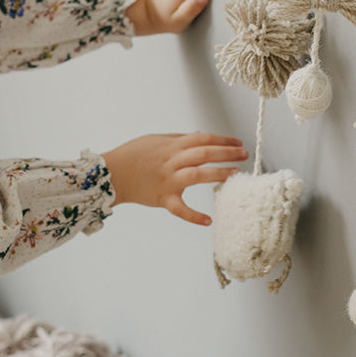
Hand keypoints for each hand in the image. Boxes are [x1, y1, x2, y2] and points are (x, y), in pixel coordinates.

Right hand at [102, 132, 247, 225]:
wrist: (111, 174)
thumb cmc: (133, 155)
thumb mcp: (156, 139)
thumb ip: (179, 140)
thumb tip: (201, 136)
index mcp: (172, 145)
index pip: (203, 138)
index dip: (223, 140)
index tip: (238, 142)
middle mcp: (172, 161)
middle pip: (204, 153)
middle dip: (227, 153)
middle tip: (244, 154)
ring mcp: (168, 180)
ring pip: (197, 175)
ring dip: (218, 174)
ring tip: (235, 174)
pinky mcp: (162, 198)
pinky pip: (180, 209)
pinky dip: (193, 216)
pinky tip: (208, 220)